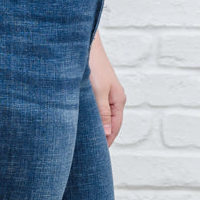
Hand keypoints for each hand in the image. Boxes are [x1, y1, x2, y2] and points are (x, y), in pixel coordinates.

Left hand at [89, 30, 124, 145]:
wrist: (85, 44)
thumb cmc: (93, 66)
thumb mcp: (98, 92)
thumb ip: (103, 113)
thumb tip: (107, 133)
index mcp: (118, 101)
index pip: (114, 128)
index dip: (106, 142)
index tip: (95, 155)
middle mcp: (114, 98)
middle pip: (110, 124)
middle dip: (101, 137)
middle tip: (89, 152)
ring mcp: (106, 93)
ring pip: (102, 116)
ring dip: (95, 127)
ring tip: (84, 141)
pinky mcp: (97, 88)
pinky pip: (96, 108)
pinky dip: (90, 117)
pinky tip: (80, 121)